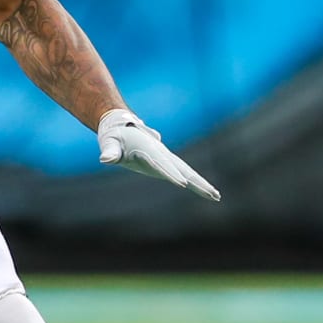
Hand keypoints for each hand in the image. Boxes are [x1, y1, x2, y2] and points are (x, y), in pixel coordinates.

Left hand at [97, 109, 220, 201]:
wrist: (122, 125)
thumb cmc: (114, 135)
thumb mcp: (109, 142)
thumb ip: (109, 151)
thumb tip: (106, 159)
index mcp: (149, 149)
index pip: (161, 164)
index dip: (170, 173)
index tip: (183, 184)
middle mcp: (161, 154)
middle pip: (183, 169)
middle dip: (197, 182)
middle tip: (213, 194)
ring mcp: (165, 158)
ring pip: (187, 172)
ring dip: (201, 184)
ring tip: (216, 196)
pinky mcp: (166, 163)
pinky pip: (183, 173)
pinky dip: (195, 182)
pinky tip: (206, 192)